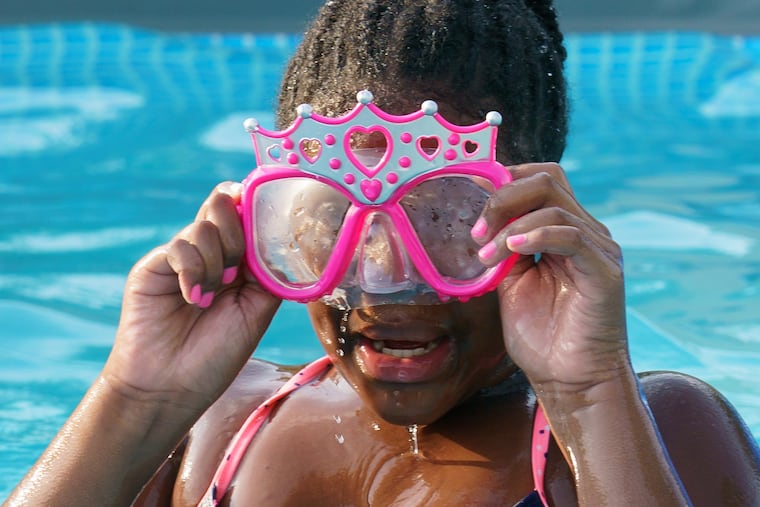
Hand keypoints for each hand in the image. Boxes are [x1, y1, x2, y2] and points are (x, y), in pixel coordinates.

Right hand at [103, 182, 280, 415]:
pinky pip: (179, 246)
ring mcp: (180, 257)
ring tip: (209, 299)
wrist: (171, 388)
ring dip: (215, 262)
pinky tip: (192, 299)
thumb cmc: (215, 355)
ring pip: (204, 226)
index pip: (245, 212)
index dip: (256, 207)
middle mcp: (207, 252)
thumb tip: (276, 236)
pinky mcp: (153, 266)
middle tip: (233, 274)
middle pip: (224, 204)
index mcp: (235, 260)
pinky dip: (192, 272)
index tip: (267, 222)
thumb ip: (267, 272)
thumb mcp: (256, 311)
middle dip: (237, 233)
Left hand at [473, 163, 626, 391]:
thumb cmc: (540, 335)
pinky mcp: (605, 270)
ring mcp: (598, 249)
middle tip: (476, 230)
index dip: (505, 178)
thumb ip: (503, 248)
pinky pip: (572, 236)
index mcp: (563, 231)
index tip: (469, 193)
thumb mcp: (511, 282)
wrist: (568, 379)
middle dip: (503, 197)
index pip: (541, 180)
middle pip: (547, 181)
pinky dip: (537, 235)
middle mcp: (586, 232)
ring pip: (554, 206)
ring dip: (509, 226)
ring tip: (485, 255)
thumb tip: (481, 221)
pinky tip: (511, 249)